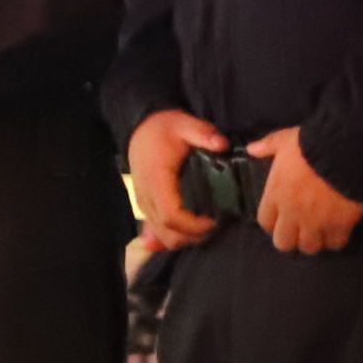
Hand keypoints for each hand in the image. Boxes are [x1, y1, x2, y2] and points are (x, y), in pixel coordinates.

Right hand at [128, 107, 228, 251]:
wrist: (140, 128)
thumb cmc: (163, 128)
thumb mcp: (184, 124)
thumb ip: (203, 134)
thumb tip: (222, 144)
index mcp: (157, 179)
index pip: (171, 214)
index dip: (192, 225)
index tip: (213, 221)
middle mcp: (147, 196)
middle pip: (166, 231)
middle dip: (192, 237)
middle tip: (214, 227)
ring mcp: (143, 203)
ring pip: (160, 235)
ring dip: (183, 238)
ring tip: (204, 228)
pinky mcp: (145, 205)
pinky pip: (153, 231)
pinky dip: (168, 238)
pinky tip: (184, 237)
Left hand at [250, 125, 362, 255]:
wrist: (344, 153)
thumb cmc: (310, 146)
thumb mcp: (285, 139)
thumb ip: (268, 146)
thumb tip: (251, 149)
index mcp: (276, 195)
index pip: (265, 222)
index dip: (271, 223)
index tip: (279, 218)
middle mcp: (292, 214)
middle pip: (283, 243)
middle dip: (290, 239)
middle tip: (299, 229)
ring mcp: (316, 223)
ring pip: (309, 247)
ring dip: (313, 240)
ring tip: (319, 231)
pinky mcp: (339, 226)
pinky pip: (335, 243)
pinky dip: (336, 239)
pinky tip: (339, 230)